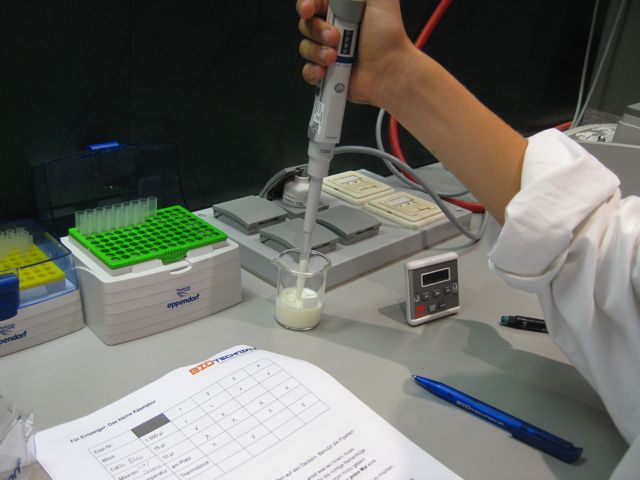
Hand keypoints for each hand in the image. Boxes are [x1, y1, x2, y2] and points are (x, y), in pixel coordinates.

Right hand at [296, 0, 413, 105]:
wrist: (388, 69)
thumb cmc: (387, 36)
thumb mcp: (379, 0)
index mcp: (342, 9)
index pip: (314, 2)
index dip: (306, 5)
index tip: (308, 9)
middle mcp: (334, 29)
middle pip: (307, 24)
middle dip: (317, 31)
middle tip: (335, 37)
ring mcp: (329, 51)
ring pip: (306, 47)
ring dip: (317, 52)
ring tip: (334, 57)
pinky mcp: (328, 72)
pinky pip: (307, 70)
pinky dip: (313, 71)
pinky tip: (325, 71)